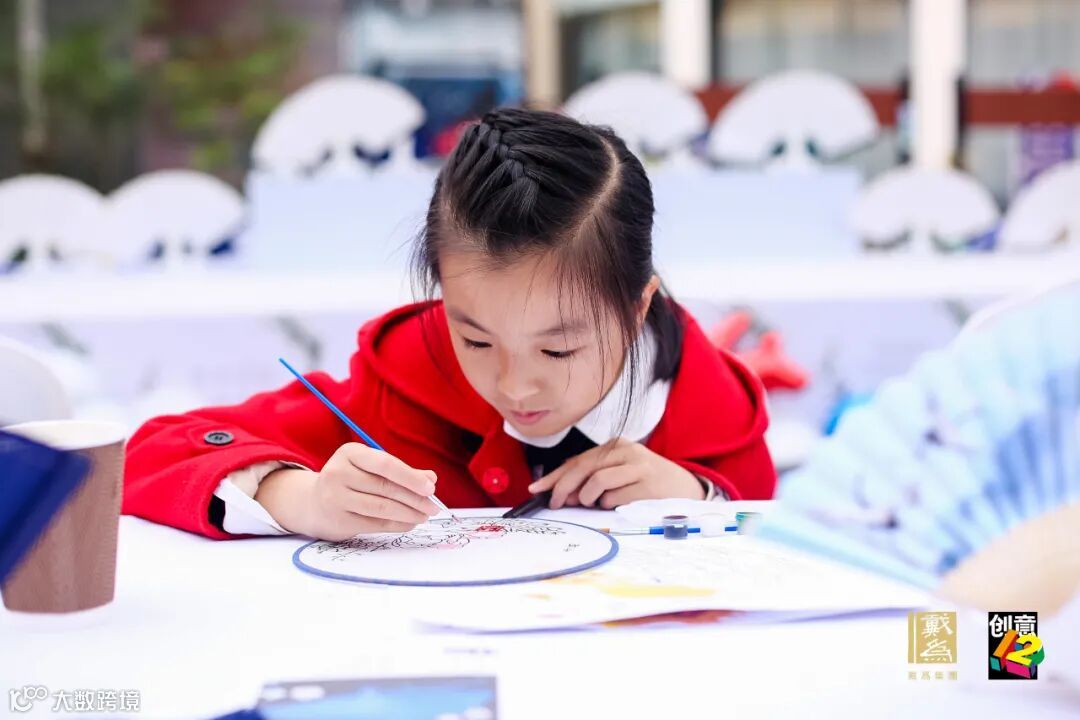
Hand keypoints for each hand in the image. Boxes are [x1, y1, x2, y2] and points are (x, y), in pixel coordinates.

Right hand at [257, 443, 439, 540]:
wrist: (313, 502)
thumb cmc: (351, 480)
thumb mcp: (370, 467)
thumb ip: (400, 471)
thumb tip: (431, 479)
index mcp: (349, 453)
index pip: (385, 464)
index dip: (410, 477)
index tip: (431, 487)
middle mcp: (338, 473)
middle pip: (385, 487)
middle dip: (415, 498)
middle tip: (434, 507)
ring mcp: (335, 498)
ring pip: (382, 508)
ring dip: (409, 513)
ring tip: (424, 515)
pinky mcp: (339, 520)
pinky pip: (376, 524)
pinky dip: (398, 524)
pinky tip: (410, 522)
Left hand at [528, 438, 705, 509]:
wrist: (687, 490)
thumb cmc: (647, 483)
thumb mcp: (620, 473)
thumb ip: (592, 480)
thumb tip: (562, 494)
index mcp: (616, 446)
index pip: (578, 460)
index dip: (554, 475)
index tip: (536, 489)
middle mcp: (626, 451)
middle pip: (583, 468)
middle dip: (563, 487)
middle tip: (555, 503)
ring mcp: (638, 466)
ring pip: (597, 481)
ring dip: (587, 497)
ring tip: (592, 504)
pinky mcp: (647, 484)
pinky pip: (615, 496)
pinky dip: (607, 504)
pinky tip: (614, 504)